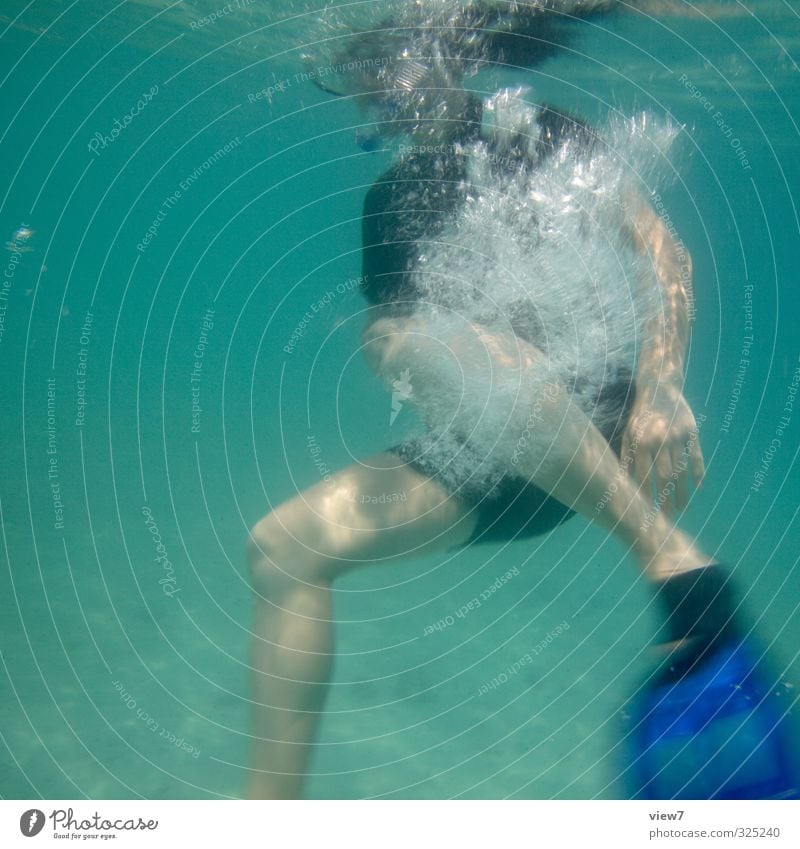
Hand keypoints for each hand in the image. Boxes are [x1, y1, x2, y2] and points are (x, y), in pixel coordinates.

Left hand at [621, 379, 704, 513]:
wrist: (659, 387)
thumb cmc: (639, 415)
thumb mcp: (628, 433)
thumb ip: (627, 457)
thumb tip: (624, 483)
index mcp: (641, 442)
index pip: (643, 476)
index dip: (645, 495)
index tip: (645, 512)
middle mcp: (660, 441)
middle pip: (664, 477)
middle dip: (666, 499)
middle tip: (666, 518)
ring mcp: (678, 436)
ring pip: (682, 470)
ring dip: (682, 492)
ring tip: (682, 509)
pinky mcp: (692, 432)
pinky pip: (696, 456)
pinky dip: (699, 473)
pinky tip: (700, 487)